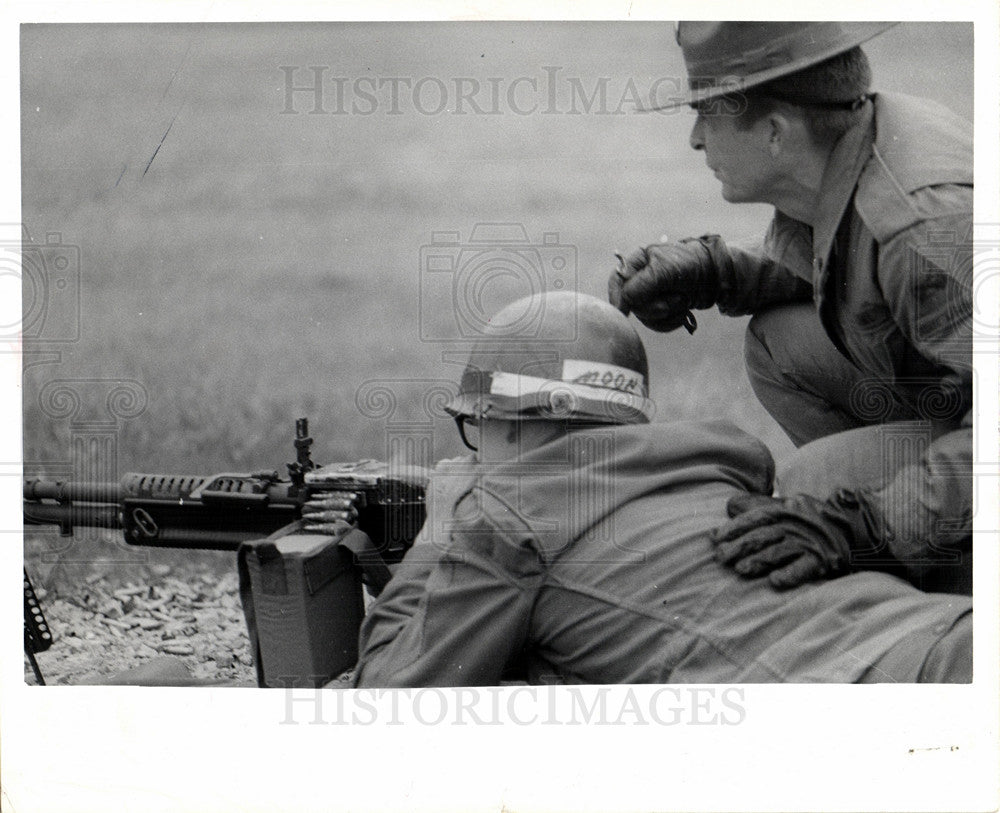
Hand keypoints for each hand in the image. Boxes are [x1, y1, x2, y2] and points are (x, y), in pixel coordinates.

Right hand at [607, 238, 719, 332]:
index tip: (623, 312)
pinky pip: (657, 324)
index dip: (617, 297)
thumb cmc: (692, 264)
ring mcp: (652, 296)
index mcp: (638, 262)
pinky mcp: (663, 309)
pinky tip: (683, 312)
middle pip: (632, 304)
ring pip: (645, 317)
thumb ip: (642, 285)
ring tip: (683, 300)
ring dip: (667, 313)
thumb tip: (625, 302)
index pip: (617, 281)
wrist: (719, 276)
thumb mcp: (665, 270)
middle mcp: (641, 279)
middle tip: (675, 298)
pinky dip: (671, 322)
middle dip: (655, 306)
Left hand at [710, 493, 854, 589]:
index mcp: (783, 511)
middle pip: (762, 536)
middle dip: (739, 546)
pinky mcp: (822, 560)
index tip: (714, 538)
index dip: (734, 528)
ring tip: (741, 569)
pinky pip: (805, 568)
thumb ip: (757, 505)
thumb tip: (729, 505)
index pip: (754, 518)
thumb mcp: (785, 505)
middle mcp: (793, 526)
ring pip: (779, 551)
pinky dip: (791, 574)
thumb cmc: (810, 519)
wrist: (854, 527)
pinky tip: (775, 582)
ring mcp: (808, 543)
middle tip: (720, 558)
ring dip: (759, 561)